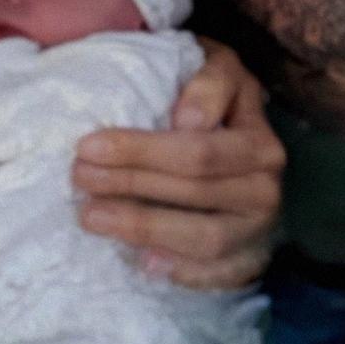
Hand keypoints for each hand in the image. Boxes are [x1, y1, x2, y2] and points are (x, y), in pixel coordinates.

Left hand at [72, 38, 284, 288]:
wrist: (241, 129)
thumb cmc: (217, 94)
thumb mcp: (220, 68)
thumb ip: (209, 83)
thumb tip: (187, 121)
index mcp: (259, 142)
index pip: (197, 152)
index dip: (141, 151)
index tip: (88, 146)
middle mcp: (265, 190)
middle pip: (192, 193)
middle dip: (128, 184)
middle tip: (78, 177)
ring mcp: (258, 230)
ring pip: (202, 239)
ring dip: (142, 228)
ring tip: (91, 216)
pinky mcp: (248, 260)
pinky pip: (215, 275)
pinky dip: (179, 271)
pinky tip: (138, 261)